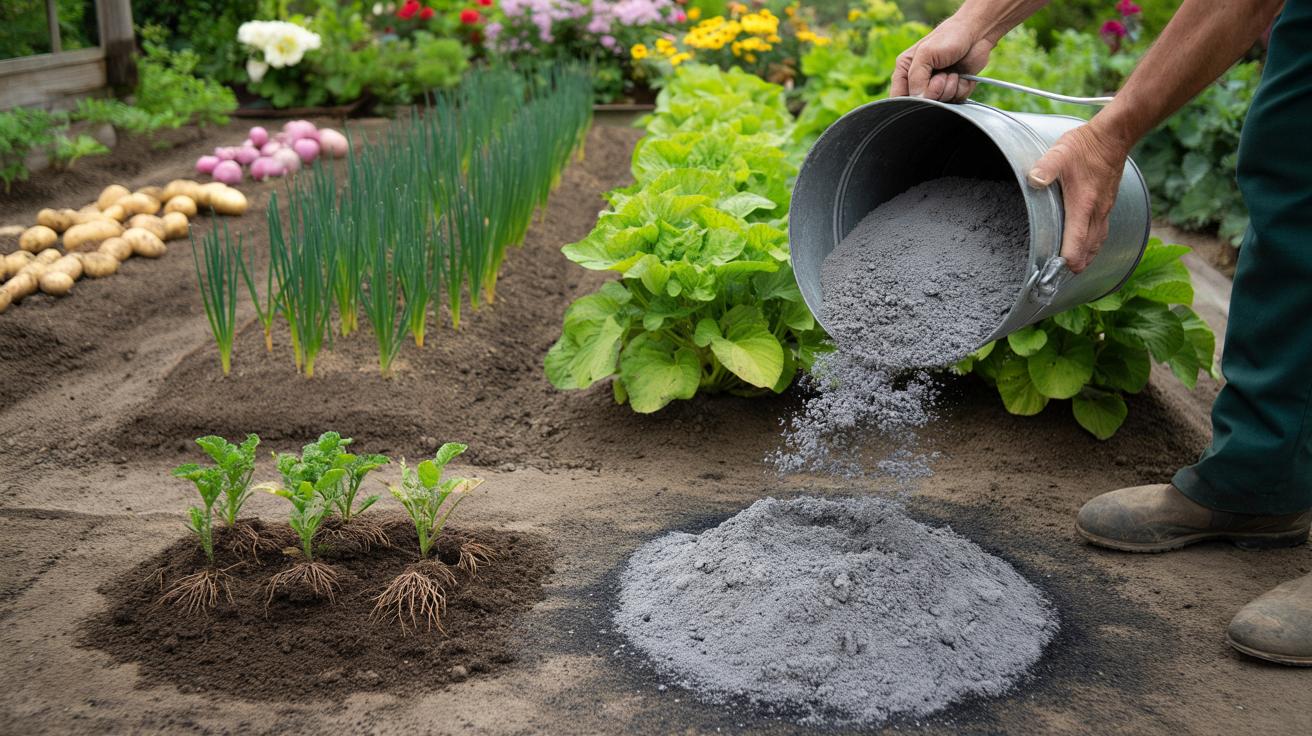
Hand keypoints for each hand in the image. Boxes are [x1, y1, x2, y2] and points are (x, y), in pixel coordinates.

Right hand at [890, 18, 993, 101]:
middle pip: (921, 104)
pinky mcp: (953, 90)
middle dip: (934, 92)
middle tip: (942, 75)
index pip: (898, 97)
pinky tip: (961, 75)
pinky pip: (956, 101)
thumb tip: (918, 98)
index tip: (923, 92)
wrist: (977, 33)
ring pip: (940, 103)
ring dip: (949, 89)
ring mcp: (937, 87)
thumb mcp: (926, 53)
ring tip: (953, 72)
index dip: (909, 101)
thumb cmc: (949, 36)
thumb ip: (916, 78)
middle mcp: (919, 81)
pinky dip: (961, 89)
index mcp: (905, 71)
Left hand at [1026, 122, 1131, 272]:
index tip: (1054, 273)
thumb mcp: (1060, 153)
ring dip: (1085, 257)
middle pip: (1088, 251)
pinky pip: (1101, 234)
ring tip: (1070, 270)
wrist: (1113, 137)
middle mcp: (1096, 213)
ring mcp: (1104, 211)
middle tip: (1054, 278)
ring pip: (1097, 244)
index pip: (1077, 242)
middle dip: (1073, 266)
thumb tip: (1033, 180)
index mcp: (1083, 205)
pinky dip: (1092, 246)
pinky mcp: (1106, 206)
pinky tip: (1085, 248)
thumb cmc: (1085, 146)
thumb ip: (1046, 168)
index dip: (1067, 261)